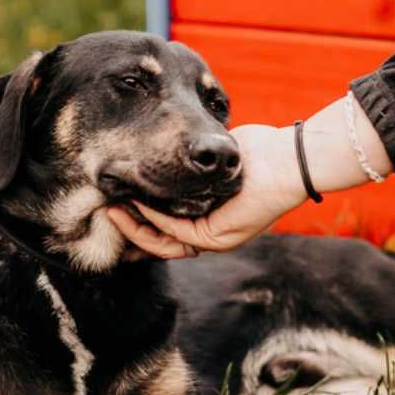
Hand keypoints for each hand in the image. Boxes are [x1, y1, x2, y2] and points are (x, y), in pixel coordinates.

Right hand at [107, 124, 305, 258]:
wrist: (287, 158)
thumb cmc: (257, 151)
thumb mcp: (215, 156)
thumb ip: (190, 164)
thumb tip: (163, 153)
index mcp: (210, 216)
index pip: (167, 226)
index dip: (140, 218)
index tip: (118, 200)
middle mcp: (211, 232)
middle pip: (160, 240)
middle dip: (130, 227)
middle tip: (106, 210)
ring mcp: (215, 238)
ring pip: (164, 243)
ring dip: (135, 228)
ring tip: (113, 210)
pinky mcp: (217, 237)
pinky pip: (176, 234)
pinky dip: (153, 221)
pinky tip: (137, 204)